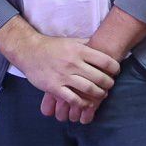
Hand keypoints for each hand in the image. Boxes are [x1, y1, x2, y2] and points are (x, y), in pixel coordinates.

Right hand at [0, 18, 118, 119]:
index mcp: (79, 50)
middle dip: (109, 83)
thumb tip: (103, 44)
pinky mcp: (54, 87)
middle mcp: (73, 63)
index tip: (116, 71)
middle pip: (99, 77)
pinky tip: (87, 104)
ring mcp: (63, 76)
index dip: (115, 67)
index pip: (105, 60)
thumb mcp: (71, 41)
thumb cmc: (52, 46)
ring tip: (102, 94)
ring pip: (89, 89)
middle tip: (110, 84)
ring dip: (99, 94)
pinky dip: (83, 103)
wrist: (29, 51)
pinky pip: (73, 99)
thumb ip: (87, 44)